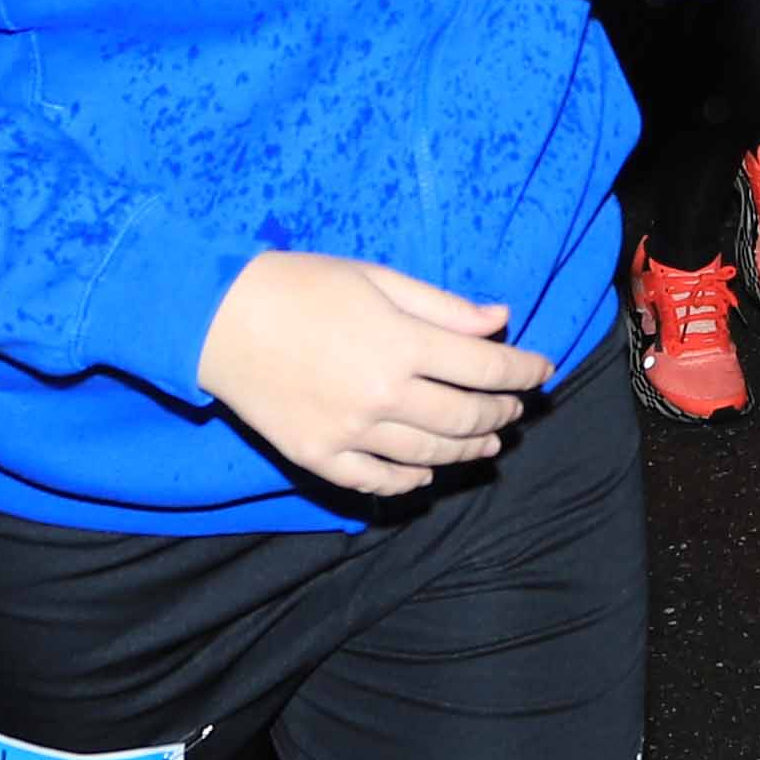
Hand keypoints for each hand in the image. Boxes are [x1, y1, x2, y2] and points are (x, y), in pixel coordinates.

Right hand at [195, 249, 548, 500]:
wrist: (216, 319)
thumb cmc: (300, 286)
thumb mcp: (378, 278)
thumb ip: (443, 307)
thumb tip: (500, 321)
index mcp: (403, 345)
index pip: (489, 369)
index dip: (525, 371)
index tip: (544, 370)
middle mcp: (383, 396)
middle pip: (467, 417)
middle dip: (502, 412)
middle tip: (516, 407)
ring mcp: (351, 433)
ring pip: (432, 454)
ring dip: (469, 449)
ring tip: (488, 442)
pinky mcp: (318, 456)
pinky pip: (379, 481)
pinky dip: (412, 479)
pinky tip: (428, 470)